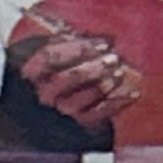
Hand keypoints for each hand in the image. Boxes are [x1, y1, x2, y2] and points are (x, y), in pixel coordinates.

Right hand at [9, 22, 142, 131]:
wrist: (49, 108)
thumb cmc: (56, 70)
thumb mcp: (58, 50)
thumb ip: (78, 41)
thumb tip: (110, 38)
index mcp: (30, 72)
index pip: (49, 56)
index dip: (77, 48)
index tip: (102, 43)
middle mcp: (41, 95)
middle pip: (64, 79)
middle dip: (91, 67)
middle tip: (113, 58)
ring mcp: (58, 112)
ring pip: (79, 101)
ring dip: (102, 86)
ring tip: (119, 73)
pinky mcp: (77, 125)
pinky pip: (97, 116)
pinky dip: (117, 104)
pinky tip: (132, 93)